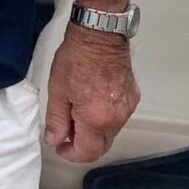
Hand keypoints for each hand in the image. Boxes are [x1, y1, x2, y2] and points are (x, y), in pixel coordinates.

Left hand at [44, 27, 138, 163]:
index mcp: (96, 119)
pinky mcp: (133, 97)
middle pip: (102, 146)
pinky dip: (105, 118)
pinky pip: (118, 118)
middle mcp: (117, 118)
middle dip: (82, 144)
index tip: (60, 146)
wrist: (100, 35)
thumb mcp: (58, 90)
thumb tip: (55, 140)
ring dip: (94, 131)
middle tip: (66, 130)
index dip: (71, 154)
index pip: (87, 152)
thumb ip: (57, 120)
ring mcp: (127, 108)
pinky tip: (92, 102)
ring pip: (110, 133)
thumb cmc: (77, 58)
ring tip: (77, 111)